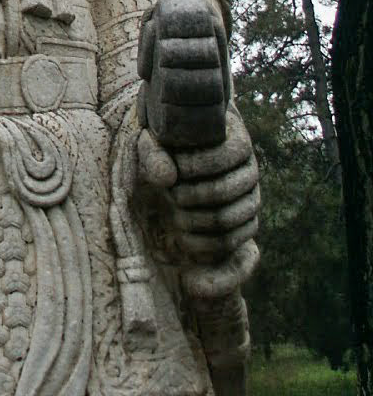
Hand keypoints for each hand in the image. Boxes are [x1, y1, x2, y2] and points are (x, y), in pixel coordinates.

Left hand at [138, 107, 259, 295]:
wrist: (171, 160)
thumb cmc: (163, 142)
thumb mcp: (152, 137)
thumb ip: (153, 151)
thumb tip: (166, 178)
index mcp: (236, 141)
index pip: (229, 153)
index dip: (196, 164)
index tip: (171, 170)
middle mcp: (250, 171)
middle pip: (226, 192)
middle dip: (190, 198)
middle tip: (169, 198)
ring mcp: (250, 202)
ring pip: (229, 224)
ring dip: (195, 226)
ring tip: (174, 220)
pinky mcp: (244, 230)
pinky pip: (237, 257)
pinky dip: (211, 263)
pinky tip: (188, 266)